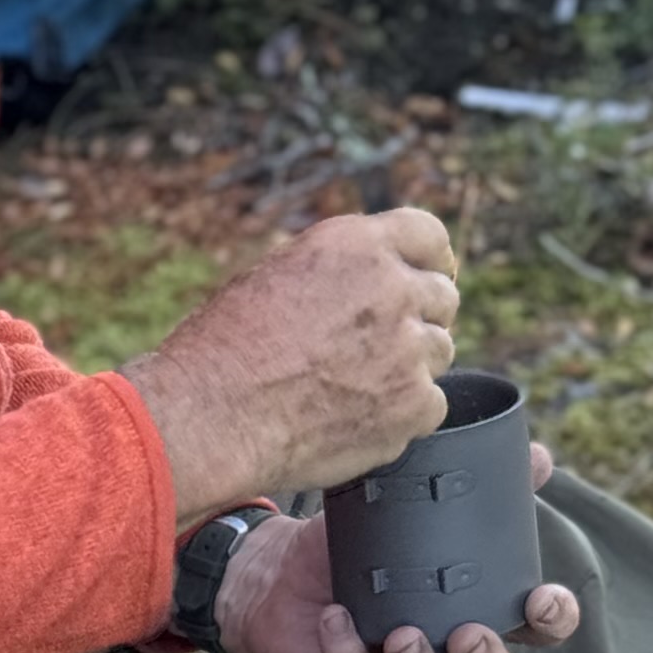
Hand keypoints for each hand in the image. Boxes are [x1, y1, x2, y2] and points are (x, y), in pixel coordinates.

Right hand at [124, 208, 460, 516]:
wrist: (210, 414)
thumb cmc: (225, 347)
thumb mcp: (279, 273)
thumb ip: (341, 268)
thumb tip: (377, 276)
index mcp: (357, 244)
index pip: (429, 235)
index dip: (430, 260)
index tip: (429, 277)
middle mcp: (392, 287)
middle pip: (442, 298)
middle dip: (417, 318)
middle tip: (377, 345)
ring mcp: (408, 349)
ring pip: (439, 353)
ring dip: (410, 366)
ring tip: (354, 384)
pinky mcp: (413, 405)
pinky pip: (431, 405)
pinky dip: (404, 415)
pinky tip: (359, 417)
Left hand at [209, 449, 580, 652]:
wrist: (280, 573)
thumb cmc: (358, 546)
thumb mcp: (409, 507)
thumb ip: (472, 483)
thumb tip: (538, 454)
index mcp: (476, 609)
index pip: (534, 627)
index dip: (551, 620)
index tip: (543, 598)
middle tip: (468, 634)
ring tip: (402, 636)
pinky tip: (337, 622)